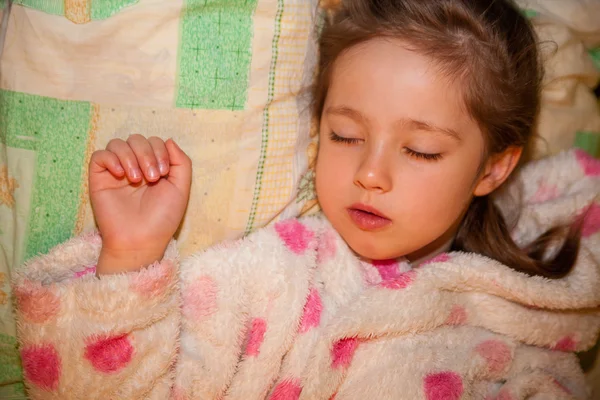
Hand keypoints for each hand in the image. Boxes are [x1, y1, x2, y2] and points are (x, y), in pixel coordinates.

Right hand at [89, 135, 191, 273]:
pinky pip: (99, 155)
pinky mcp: (99, 178)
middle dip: (146, 154)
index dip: (160, 151)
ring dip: (130, 156)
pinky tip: (120, 175)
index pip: (154, 142)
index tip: (163, 173)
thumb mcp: (181, 188)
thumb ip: (181, 162)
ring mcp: (116, 171)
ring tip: (137, 179)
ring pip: (118, 143)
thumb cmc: (162, 218)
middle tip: (152, 177)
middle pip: (136, 139)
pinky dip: (111, 159)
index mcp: (154, 166)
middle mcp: (135, 166)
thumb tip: (169, 140)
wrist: (141, 239)